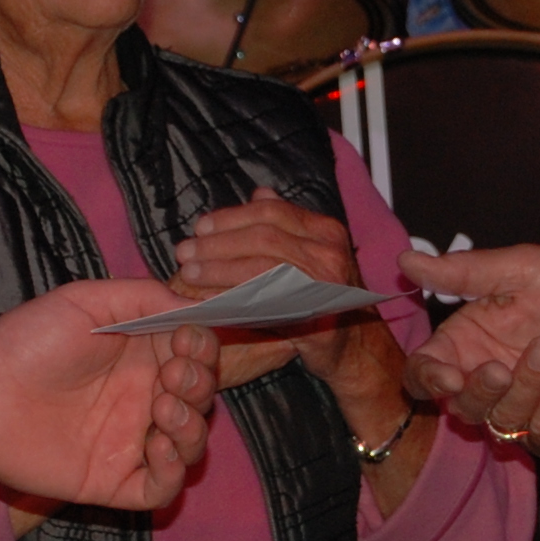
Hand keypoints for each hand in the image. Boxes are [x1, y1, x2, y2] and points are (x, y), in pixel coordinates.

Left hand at [0, 282, 217, 511]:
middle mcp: (141, 398)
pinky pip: (161, 488)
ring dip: (192, 426)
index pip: (196, 355)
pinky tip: (158, 447)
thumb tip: (194, 311)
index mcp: (141, 355)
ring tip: (163, 408)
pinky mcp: (112, 480)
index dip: (204, 349)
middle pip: (200, 398)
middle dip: (199, 385)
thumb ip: (144, 297)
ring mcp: (129, 441)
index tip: (186, 340)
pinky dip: (174, 472)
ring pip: (190, 444)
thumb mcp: (87, 301)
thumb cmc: (27, 342)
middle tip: (171, 376)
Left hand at [173, 193, 405, 408]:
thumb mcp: (311, 254)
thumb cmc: (324, 298)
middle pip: (264, 236)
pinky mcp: (315, 316)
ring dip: (219, 268)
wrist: (354, 346)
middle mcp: (329, 252)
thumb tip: (259, 194)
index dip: (231, 217)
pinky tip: (211, 300)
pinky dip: (234, 298)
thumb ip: (285, 225)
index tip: (200, 227)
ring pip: (262, 266)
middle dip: (218, 243)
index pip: (271, 211)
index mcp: (325, 230)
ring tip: (190, 273)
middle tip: (185, 251)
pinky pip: (266, 302)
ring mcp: (325, 284)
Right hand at [397, 244, 539, 457]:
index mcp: (471, 344)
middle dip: (478, 392)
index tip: (445, 375)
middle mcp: (493, 383)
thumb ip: (466, 271)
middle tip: (502, 365)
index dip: (426, 381)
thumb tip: (405, 261)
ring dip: (524, 389)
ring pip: (500, 424)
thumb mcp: (523, 268)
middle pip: (459, 409)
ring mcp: (527, 411)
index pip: (426, 375)